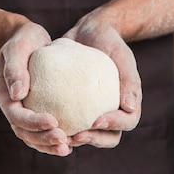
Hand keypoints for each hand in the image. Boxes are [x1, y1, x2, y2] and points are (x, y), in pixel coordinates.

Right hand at [0, 23, 73, 155]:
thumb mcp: (18, 46)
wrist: (29, 39)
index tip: (54, 121)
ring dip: (48, 145)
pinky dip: (54, 139)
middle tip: (64, 141)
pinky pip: (43, 130)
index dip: (33, 122)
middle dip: (42, 139)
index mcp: (4, 94)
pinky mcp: (36, 111)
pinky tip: (72, 142)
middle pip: (23, 132)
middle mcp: (11, 106)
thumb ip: (15, 68)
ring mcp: (23, 111)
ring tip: (67, 149)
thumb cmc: (24, 39)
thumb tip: (18, 94)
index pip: (15, 115)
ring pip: (32, 136)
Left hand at [64, 19, 141, 147]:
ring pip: (87, 136)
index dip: (113, 126)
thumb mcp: (122, 56)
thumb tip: (130, 107)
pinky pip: (68, 123)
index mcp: (127, 104)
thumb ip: (129, 80)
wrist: (88, 32)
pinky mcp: (74, 110)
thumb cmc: (109, 43)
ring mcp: (92, 113)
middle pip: (108, 138)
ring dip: (74, 140)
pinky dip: (58, 128)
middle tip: (74, 135)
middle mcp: (111, 113)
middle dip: (93, 140)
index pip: (127, 123)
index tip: (95, 121)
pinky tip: (43, 124)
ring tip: (58, 135)